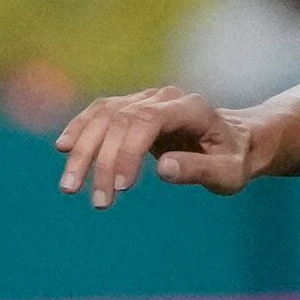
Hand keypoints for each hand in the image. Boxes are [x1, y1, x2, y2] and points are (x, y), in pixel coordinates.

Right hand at [52, 84, 254, 202]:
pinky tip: (63, 148)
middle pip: (120, 120)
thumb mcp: (228, 173)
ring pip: (103, 116)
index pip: (148, 121)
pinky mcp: (132, 107)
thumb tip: (163, 169)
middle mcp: (163, 98)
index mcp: (190, 108)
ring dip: (82, 150)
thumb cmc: (233, 160)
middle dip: (103, 161)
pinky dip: (80, 129)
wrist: (235, 140)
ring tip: (70, 187)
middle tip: (98, 202)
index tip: (123, 187)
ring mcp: (145, 99)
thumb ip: (199, 169)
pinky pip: (100, 113)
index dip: (129, 151)